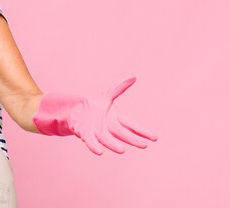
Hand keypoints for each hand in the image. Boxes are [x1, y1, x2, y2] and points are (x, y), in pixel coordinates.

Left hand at [33, 77, 157, 154]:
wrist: (74, 114)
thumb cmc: (94, 108)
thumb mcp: (106, 96)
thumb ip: (118, 88)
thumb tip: (133, 76)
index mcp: (115, 120)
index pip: (132, 126)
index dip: (142, 132)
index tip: (155, 138)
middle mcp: (108, 128)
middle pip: (122, 134)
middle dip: (133, 140)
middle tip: (144, 145)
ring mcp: (97, 133)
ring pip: (107, 139)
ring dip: (114, 145)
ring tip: (122, 150)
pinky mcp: (85, 135)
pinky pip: (91, 142)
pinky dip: (95, 146)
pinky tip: (99, 152)